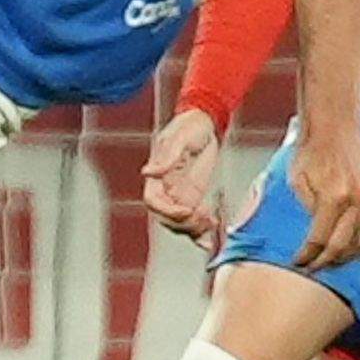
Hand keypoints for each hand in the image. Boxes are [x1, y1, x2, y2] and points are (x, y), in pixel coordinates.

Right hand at [143, 107, 226, 250]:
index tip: (188, 209)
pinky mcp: (194, 198)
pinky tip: (211, 236)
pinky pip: (193, 220)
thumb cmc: (189, 126)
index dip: (167, 211)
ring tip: (212, 223)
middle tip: (204, 218)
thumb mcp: (179, 138)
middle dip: (184, 223)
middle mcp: (166, 189)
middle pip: (167, 218)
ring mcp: (180, 195)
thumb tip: (147, 172)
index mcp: (158, 175)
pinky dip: (200, 232)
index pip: (153, 202)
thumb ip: (167, 157)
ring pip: (180, 223)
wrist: (205, 123)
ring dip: (194, 230)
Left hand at [286, 128, 359, 270]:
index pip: (320, 240)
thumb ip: (307, 209)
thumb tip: (316, 234)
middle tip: (314, 266)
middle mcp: (357, 201)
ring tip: (335, 260)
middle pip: (342, 247)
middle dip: (326, 262)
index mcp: (333, 197)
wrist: (334, 129)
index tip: (299, 262)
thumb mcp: (297, 181)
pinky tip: (359, 248)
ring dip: (349, 257)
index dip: (308, 256)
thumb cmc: (312, 152)